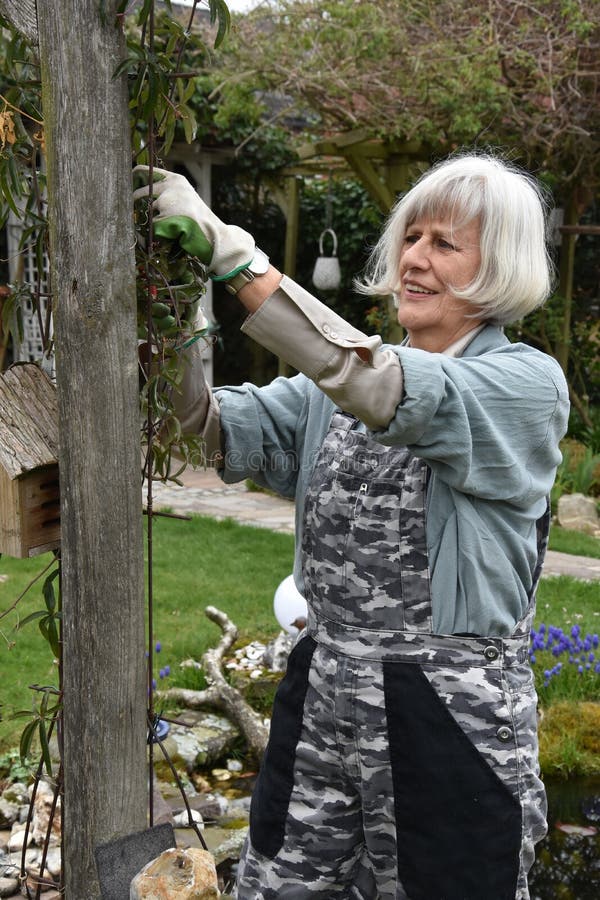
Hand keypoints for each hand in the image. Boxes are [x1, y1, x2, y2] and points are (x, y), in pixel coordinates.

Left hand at [132, 165, 254, 278]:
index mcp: (176, 180)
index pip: (148, 171)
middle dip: (135, 203)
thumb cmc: (199, 220)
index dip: (135, 175)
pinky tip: (171, 233)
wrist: (212, 233)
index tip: (128, 178)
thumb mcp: (185, 198)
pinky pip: (152, 226)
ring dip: (152, 220)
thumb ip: (168, 193)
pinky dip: (157, 232)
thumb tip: (140, 195)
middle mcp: (170, 186)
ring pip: (147, 212)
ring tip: (170, 227)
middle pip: (141, 193)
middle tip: (133, 209)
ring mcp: (167, 200)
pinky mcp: (164, 216)